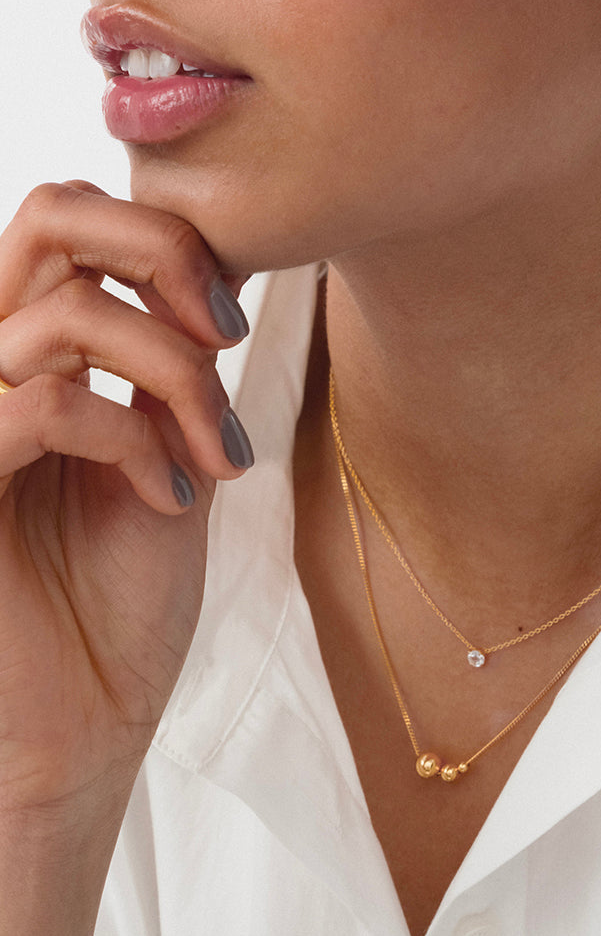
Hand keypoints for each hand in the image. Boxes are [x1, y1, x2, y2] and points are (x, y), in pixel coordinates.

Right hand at [0, 181, 252, 816]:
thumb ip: (177, 373)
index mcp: (33, 354)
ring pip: (72, 311)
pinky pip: (51, 402)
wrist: (79, 724)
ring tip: (212, 455)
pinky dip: (136, 440)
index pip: (77, 221)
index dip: (171, 241)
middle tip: (224, 334)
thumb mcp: (171, 460)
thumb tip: (222, 281)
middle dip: (165, 250)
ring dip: (178, 377)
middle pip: (53, 212)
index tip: (233, 325)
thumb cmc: (119, 601)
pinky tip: (170, 498)